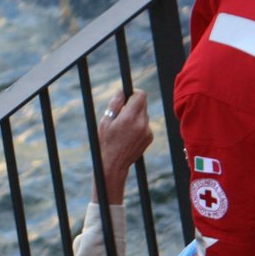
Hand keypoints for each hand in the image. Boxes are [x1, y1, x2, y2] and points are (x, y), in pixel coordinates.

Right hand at [94, 90, 152, 204]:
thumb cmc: (106, 142)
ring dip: (135, 115)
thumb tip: (122, 91)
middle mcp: (141, 123)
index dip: (133, 93)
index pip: (140, 95)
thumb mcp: (105, 122)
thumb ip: (115, 104)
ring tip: (123, 127)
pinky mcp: (149, 137)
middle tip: (121, 111)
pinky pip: (145, 124)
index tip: (126, 96)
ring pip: (144, 114)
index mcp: (129, 118)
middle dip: (133, 104)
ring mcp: (147, 130)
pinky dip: (138, 125)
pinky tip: (128, 135)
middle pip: (143, 103)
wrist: (113, 164)